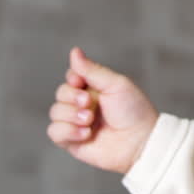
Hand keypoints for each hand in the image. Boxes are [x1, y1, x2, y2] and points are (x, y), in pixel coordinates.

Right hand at [47, 47, 158, 174]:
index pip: (71, 76)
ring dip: (71, 115)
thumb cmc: (133, 111)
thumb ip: (92, 70)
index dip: (73, 78)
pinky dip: (68, 131)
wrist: (140, 141)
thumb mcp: (115, 85)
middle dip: (73, 97)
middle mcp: (82, 105)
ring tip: (90, 121)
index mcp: (94, 88)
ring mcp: (76, 123)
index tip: (81, 81)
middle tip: (90, 104)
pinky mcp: (71, 142)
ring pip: (55, 112)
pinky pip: (54, 132)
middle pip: (60, 93)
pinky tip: (86, 134)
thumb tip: (74, 51)